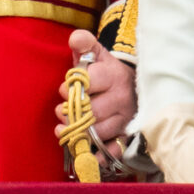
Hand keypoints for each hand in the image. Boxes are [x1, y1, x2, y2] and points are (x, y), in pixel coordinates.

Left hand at [52, 30, 133, 154]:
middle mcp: (122, 98)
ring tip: (65, 128)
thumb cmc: (106, 69)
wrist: (131, 85)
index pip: (89, 83)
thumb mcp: (96, 53)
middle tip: (62, 111)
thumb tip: (75, 39)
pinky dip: (99, 155)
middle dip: (72, 113)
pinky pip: (114, 149)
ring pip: (99, 132)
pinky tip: (86, 154)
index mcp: (114, 75)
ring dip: (79, 133)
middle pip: (92, 111)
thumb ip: (84, 43)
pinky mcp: (127, 135)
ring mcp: (126, 118)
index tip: (64, 88)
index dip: (71, 87)